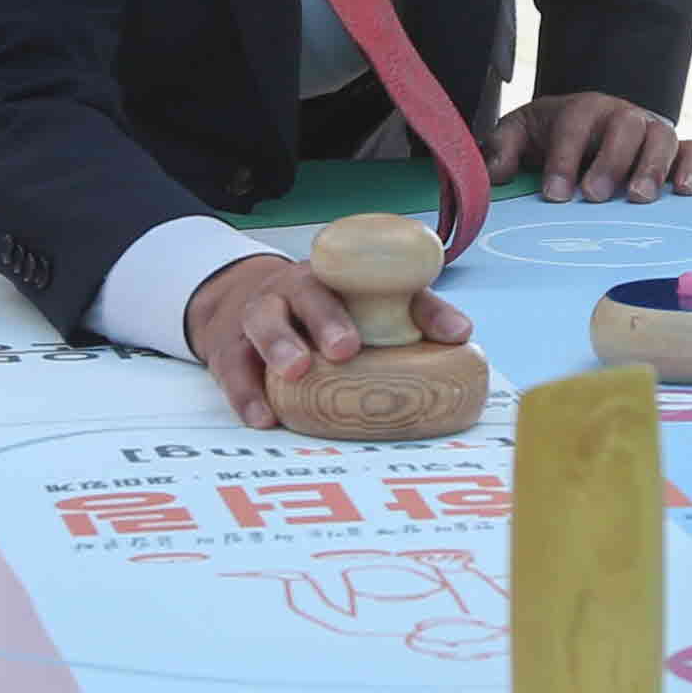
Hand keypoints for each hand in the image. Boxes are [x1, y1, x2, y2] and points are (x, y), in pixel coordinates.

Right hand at [186, 252, 471, 430]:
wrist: (235, 301)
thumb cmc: (320, 308)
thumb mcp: (365, 303)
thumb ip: (414, 314)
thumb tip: (462, 336)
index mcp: (337, 275)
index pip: (380, 283)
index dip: (417, 305)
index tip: (449, 333)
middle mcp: (294, 289)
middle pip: (308, 293)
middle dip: (327, 319)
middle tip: (345, 349)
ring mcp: (257, 315)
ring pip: (262, 321)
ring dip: (278, 344)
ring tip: (295, 372)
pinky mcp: (229, 348)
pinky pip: (232, 368)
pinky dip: (245, 393)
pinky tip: (262, 417)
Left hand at [485, 92, 691, 205]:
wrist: (583, 127)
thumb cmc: (549, 134)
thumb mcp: (518, 134)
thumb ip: (501, 149)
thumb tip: (494, 172)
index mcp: (580, 108)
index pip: (573, 126)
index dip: (564, 159)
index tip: (555, 194)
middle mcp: (620, 114)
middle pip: (624, 127)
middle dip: (610, 162)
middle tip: (596, 195)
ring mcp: (652, 129)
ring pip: (662, 138)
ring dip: (652, 167)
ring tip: (638, 198)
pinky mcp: (677, 149)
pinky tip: (685, 191)